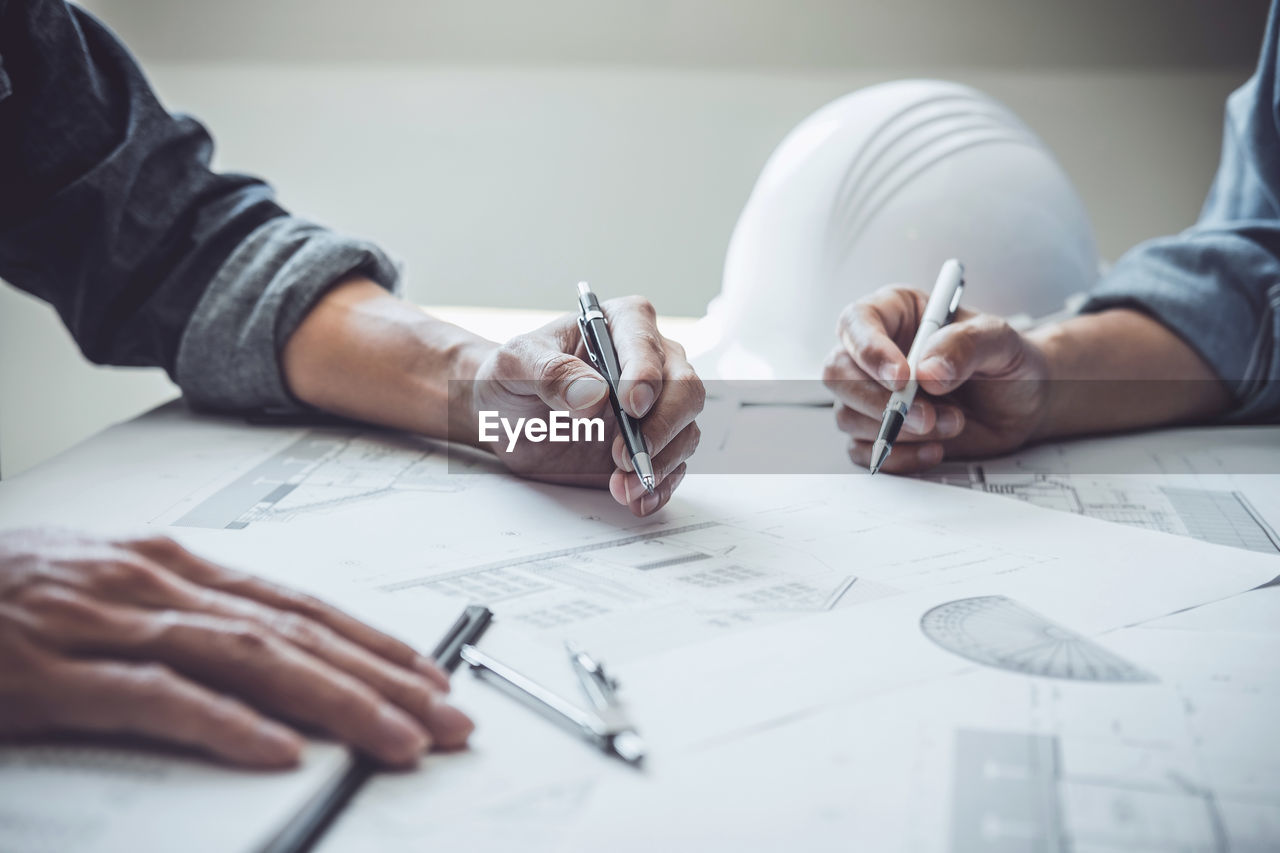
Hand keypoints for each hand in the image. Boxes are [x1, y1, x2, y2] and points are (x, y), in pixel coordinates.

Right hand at [0, 529, 472, 767]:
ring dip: (336, 701)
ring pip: (250, 659)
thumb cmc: (10, 594)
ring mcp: (107, 623)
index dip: (374, 641)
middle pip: (296, 632)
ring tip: (397, 739)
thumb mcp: (113, 590)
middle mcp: (157, 584)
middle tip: (448, 717)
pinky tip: (279, 753)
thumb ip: (188, 616)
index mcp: (175, 565)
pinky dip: (225, 725)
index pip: (302, 604)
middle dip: (383, 678)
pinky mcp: (54, 673)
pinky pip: (157, 698)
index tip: (433, 674)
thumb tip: (273, 653)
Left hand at [466, 296, 704, 515]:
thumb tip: (593, 393)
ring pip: (685, 430)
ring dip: (659, 463)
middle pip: (685, 390)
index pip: (647, 345)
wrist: (504, 417)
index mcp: (621, 324)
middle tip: (624, 456)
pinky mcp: (651, 446)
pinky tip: (636, 499)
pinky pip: (673, 465)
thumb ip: (550, 372)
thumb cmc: (513, 377)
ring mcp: (655, 407)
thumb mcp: (515, 365)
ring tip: (622, 486)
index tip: (629, 406)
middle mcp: (650, 362)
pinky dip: (659, 486)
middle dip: (661, 427)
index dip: (645, 376)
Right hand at [823, 286, 1051, 473]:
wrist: (1024, 405)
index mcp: (895, 313)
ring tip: (952, 424)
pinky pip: (864, 450)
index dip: (870, 350)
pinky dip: (899, 456)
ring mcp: (872, 394)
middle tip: (926, 416)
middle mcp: (875, 352)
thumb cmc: (1007, 362)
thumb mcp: (1001, 341)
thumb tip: (928, 371)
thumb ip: (966, 346)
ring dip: (899, 430)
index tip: (901, 377)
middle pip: (838, 373)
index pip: (857, 322)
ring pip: (848, 415)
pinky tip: (935, 448)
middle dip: (880, 401)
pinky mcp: (877, 431)